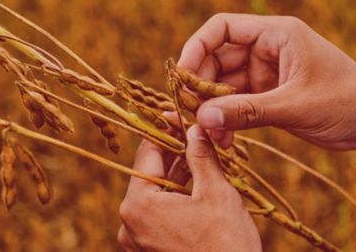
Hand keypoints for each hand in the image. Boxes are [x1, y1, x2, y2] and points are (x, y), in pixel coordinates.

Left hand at [117, 125, 260, 251]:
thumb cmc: (225, 245)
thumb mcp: (216, 193)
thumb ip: (201, 157)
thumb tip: (195, 129)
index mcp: (139, 205)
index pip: (148, 154)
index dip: (165, 131)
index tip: (178, 118)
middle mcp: (129, 222)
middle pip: (151, 174)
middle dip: (173, 153)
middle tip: (193, 135)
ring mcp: (137, 239)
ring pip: (156, 194)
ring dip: (176, 175)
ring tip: (198, 156)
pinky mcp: (148, 249)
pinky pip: (159, 213)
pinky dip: (175, 197)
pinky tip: (194, 184)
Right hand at [178, 13, 355, 149]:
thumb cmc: (347, 102)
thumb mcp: (295, 105)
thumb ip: (248, 112)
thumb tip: (203, 118)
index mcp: (275, 36)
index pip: (223, 28)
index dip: (196, 48)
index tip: (182, 75)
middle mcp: (265, 51)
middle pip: (216, 60)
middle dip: (201, 87)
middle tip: (194, 115)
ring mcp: (263, 75)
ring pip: (222, 87)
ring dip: (212, 109)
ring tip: (211, 134)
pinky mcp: (264, 97)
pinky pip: (234, 105)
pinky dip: (226, 121)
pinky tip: (224, 139)